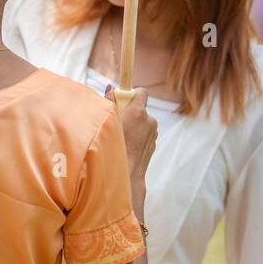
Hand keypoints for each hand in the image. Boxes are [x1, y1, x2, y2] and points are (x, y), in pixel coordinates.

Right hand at [106, 85, 156, 218]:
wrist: (127, 175)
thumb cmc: (114, 147)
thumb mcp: (108, 122)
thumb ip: (110, 102)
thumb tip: (111, 88)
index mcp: (138, 112)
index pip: (141, 92)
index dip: (132, 92)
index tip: (124, 97)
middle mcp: (150, 120)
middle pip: (141, 108)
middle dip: (130, 111)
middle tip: (118, 120)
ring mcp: (154, 133)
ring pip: (143, 122)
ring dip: (134, 125)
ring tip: (121, 137)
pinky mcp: (154, 144)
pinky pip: (145, 134)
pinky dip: (138, 136)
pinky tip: (127, 146)